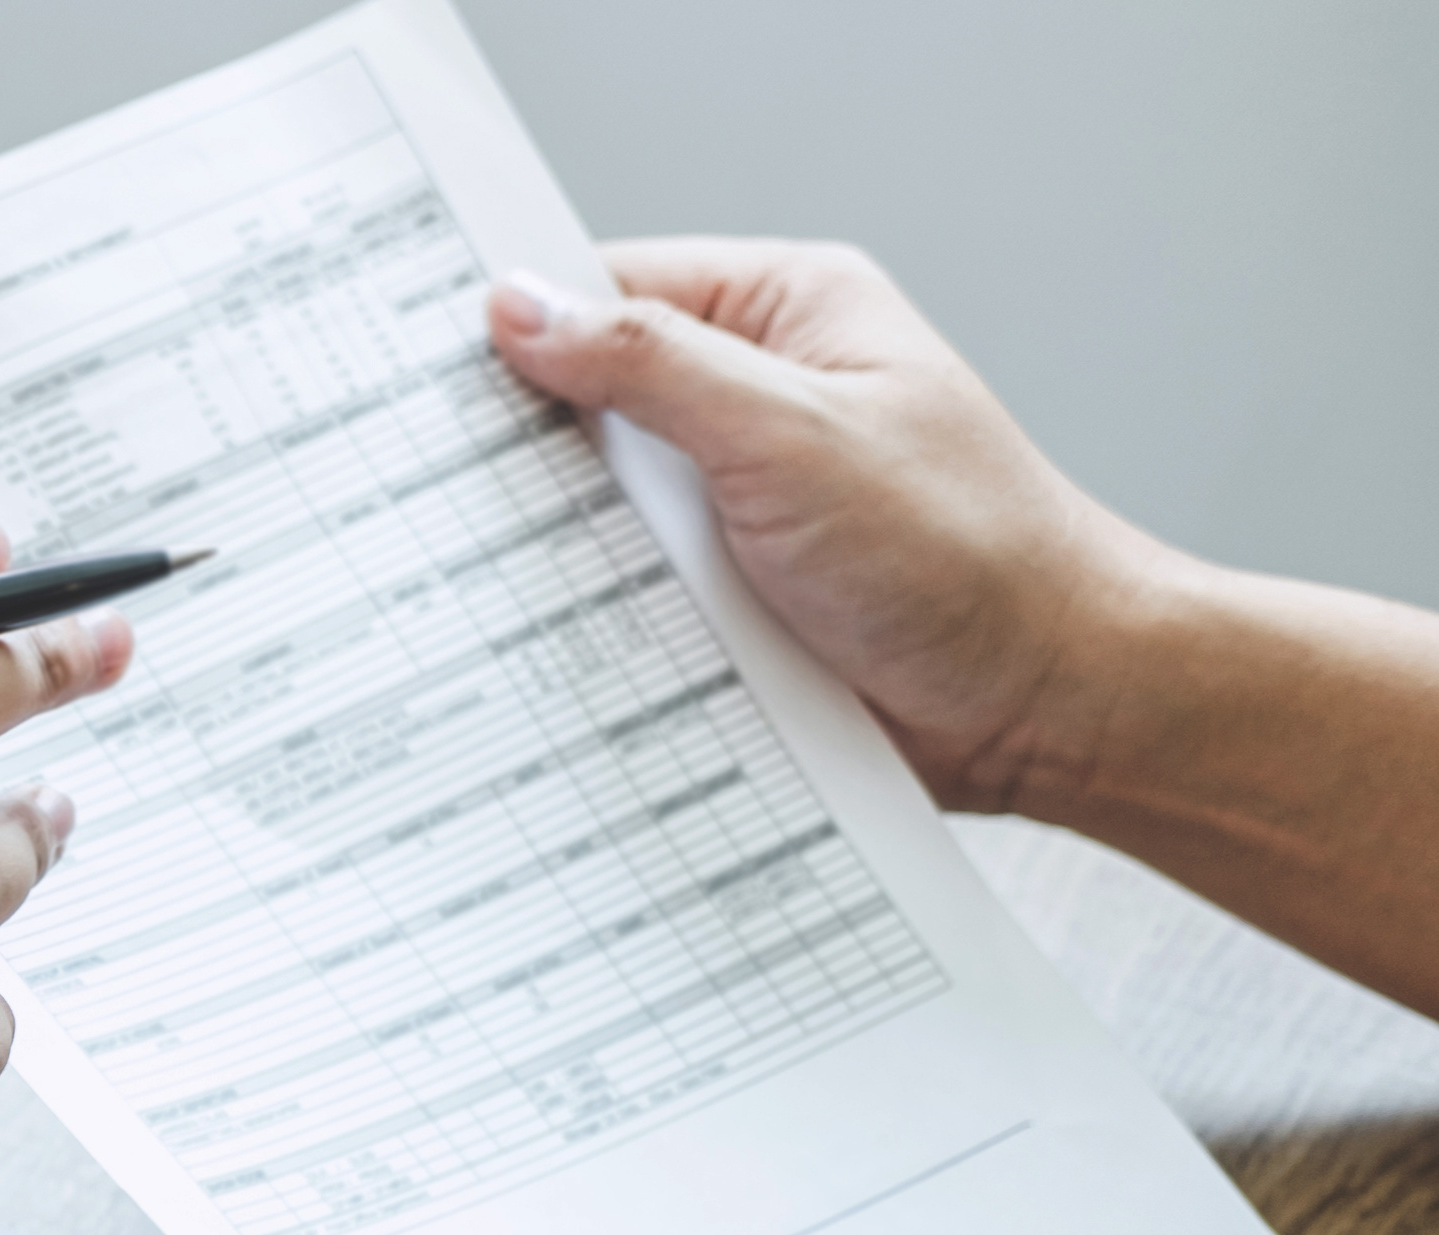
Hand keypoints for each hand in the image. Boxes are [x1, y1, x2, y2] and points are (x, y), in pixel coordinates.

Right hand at [491, 242, 1161, 816]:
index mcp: (788, 313)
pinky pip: (629, 590)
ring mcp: (744, 500)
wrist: (1053, 703)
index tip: (424, 376)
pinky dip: (592, 614)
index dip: (519, 326)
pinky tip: (547, 637)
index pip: (613, 288)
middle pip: (592, 400)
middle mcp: (761, 396)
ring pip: (601, 506)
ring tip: (487, 574)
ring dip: (560, 546)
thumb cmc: (970, 555)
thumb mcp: (796, 435)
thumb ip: (652, 366)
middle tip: (439, 487)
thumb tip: (522, 307)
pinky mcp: (735, 593)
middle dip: (525, 449)